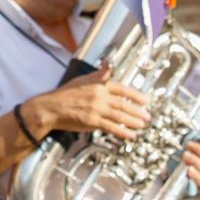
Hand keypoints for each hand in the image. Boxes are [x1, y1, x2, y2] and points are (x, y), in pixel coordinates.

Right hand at [30, 72, 150, 139]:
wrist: (51, 108)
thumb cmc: (65, 94)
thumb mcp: (82, 79)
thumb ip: (98, 74)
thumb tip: (108, 64)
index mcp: (98, 85)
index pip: (122, 89)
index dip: (135, 95)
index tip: (145, 100)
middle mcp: (99, 96)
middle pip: (123, 104)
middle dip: (137, 111)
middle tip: (147, 116)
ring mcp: (96, 109)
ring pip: (120, 116)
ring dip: (133, 121)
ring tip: (142, 125)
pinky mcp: (92, 122)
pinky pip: (111, 127)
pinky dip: (122, 132)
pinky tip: (130, 135)